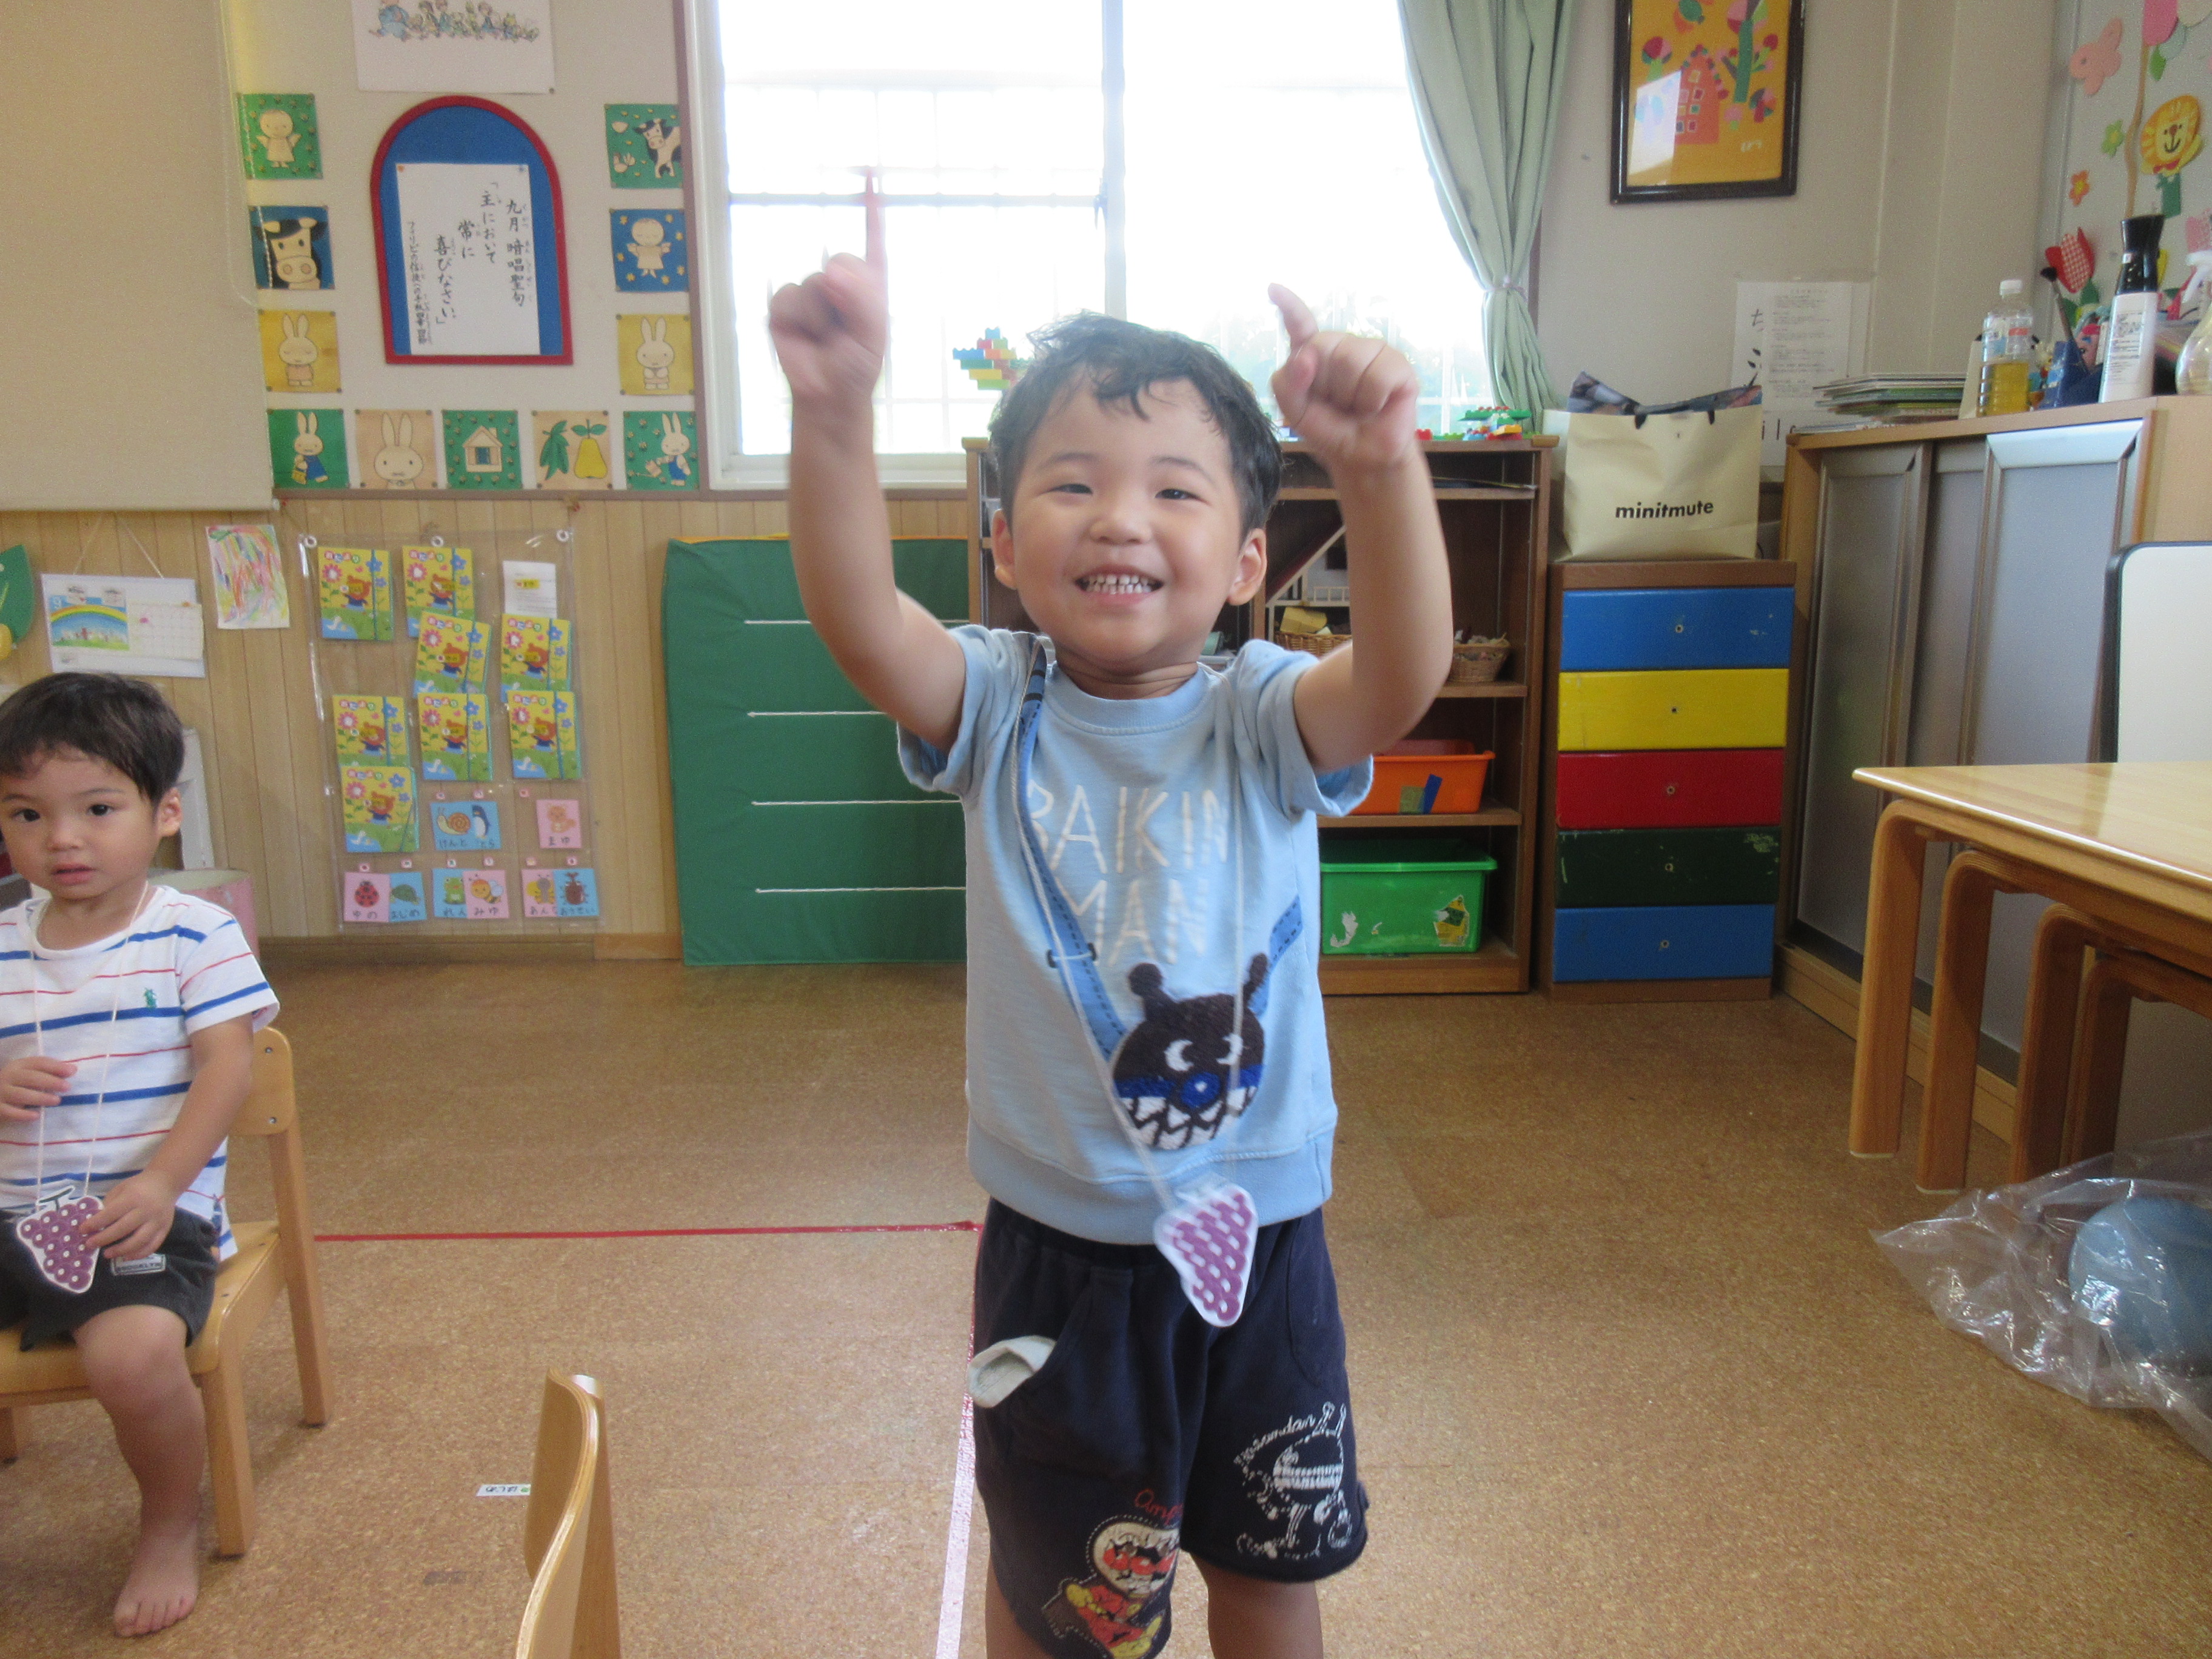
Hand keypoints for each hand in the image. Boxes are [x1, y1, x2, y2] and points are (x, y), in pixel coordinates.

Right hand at [0, 1054, 74, 1122]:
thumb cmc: (17, 1084)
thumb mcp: (28, 1074)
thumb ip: (48, 1071)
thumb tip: (72, 1070)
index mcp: (18, 1066)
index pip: (37, 1062)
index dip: (55, 1066)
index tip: (72, 1072)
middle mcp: (8, 1076)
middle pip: (29, 1077)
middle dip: (50, 1081)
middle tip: (67, 1087)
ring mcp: (0, 1092)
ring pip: (20, 1095)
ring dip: (40, 1097)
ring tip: (57, 1101)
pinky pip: (9, 1111)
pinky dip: (22, 1114)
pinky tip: (36, 1116)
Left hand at [84, 1171, 178, 1261]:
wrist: (166, 1183)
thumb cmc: (138, 1186)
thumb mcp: (120, 1190)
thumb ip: (109, 1206)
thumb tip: (95, 1225)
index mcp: (133, 1197)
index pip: (111, 1214)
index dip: (95, 1224)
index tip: (82, 1230)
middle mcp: (146, 1210)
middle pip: (123, 1229)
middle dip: (103, 1239)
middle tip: (89, 1245)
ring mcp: (157, 1221)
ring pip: (139, 1241)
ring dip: (121, 1250)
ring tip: (107, 1254)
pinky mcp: (165, 1229)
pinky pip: (152, 1245)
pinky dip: (139, 1254)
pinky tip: (126, 1256)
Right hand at [769, 170, 887, 413]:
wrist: (827, 395)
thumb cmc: (856, 366)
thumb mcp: (872, 333)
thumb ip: (862, 299)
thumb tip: (830, 270)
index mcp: (869, 285)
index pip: (873, 239)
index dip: (871, 207)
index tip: (869, 172)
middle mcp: (840, 282)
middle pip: (841, 260)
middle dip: (846, 294)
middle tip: (847, 329)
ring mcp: (810, 292)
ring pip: (814, 284)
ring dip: (822, 316)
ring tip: (826, 338)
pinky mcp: (784, 305)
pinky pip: (787, 298)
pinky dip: (797, 319)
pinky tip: (802, 337)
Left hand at [1268, 284, 1421, 479]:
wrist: (1363, 457)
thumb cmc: (1330, 430)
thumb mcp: (1296, 413)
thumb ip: (1287, 385)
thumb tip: (1304, 357)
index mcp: (1313, 354)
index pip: (1300, 325)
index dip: (1289, 307)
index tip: (1273, 289)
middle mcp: (1343, 346)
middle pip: (1321, 346)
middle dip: (1323, 383)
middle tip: (1336, 403)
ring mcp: (1371, 351)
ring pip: (1350, 360)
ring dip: (1349, 394)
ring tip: (1357, 406)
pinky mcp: (1398, 364)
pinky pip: (1378, 375)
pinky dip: (1373, 399)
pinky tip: (1378, 405)